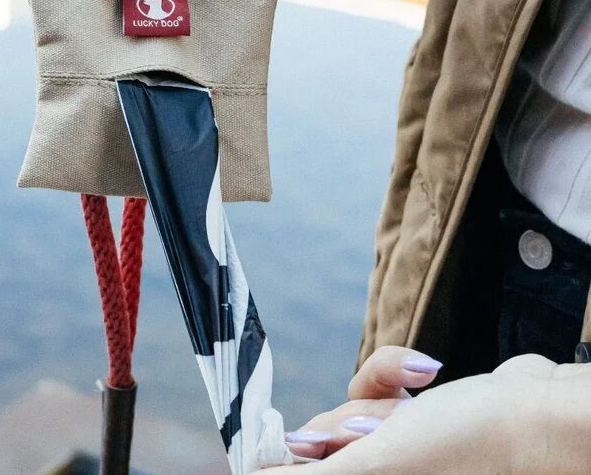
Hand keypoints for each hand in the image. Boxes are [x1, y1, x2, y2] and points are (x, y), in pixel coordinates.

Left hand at [273, 352, 590, 473]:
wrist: (540, 412)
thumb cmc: (468, 444)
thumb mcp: (377, 466)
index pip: (303, 474)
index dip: (298, 454)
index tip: (307, 442)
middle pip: (322, 442)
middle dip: (347, 420)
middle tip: (378, 427)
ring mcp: (399, 452)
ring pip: (350, 410)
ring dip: (375, 392)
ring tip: (413, 402)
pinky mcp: (415, 419)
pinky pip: (378, 388)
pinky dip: (393, 373)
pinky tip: (425, 373)